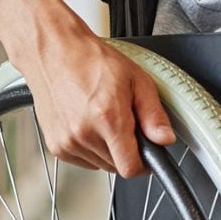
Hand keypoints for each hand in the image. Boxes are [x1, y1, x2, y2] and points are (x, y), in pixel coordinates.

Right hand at [16, 29, 177, 177]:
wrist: (55, 51)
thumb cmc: (92, 60)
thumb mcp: (135, 79)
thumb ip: (153, 114)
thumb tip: (164, 139)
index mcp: (108, 117)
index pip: (130, 168)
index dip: (142, 161)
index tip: (144, 150)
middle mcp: (85, 133)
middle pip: (116, 166)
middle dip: (125, 150)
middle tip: (121, 121)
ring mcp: (67, 141)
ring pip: (99, 164)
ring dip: (106, 149)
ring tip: (101, 118)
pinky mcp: (56, 145)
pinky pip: (82, 160)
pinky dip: (89, 148)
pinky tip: (87, 122)